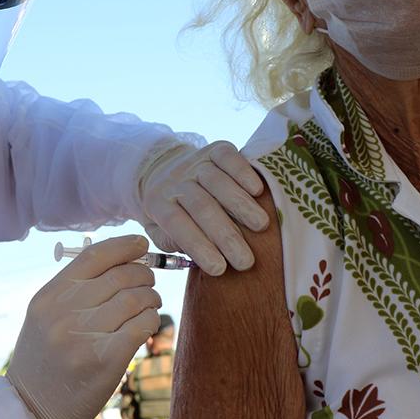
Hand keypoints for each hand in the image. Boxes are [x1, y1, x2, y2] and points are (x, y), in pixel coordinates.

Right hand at [7, 236, 160, 418]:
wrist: (32, 411)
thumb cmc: (45, 360)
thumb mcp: (45, 318)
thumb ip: (75, 290)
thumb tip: (125, 260)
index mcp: (49, 297)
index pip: (94, 256)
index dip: (124, 246)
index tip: (141, 245)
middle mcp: (64, 313)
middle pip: (121, 276)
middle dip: (144, 275)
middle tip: (148, 284)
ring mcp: (83, 337)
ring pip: (137, 299)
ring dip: (151, 299)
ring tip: (149, 306)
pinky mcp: (105, 360)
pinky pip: (142, 325)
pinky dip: (151, 320)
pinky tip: (146, 326)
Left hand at [136, 141, 268, 274]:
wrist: (161, 167)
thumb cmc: (168, 210)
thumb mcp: (158, 230)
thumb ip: (170, 242)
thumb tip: (193, 253)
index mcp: (158, 203)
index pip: (177, 225)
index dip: (198, 246)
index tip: (219, 269)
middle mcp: (175, 181)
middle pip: (202, 206)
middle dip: (226, 235)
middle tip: (246, 260)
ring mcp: (195, 163)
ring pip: (218, 182)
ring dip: (241, 205)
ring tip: (261, 226)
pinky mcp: (213, 149)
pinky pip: (228, 157)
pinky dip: (244, 172)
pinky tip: (258, 191)